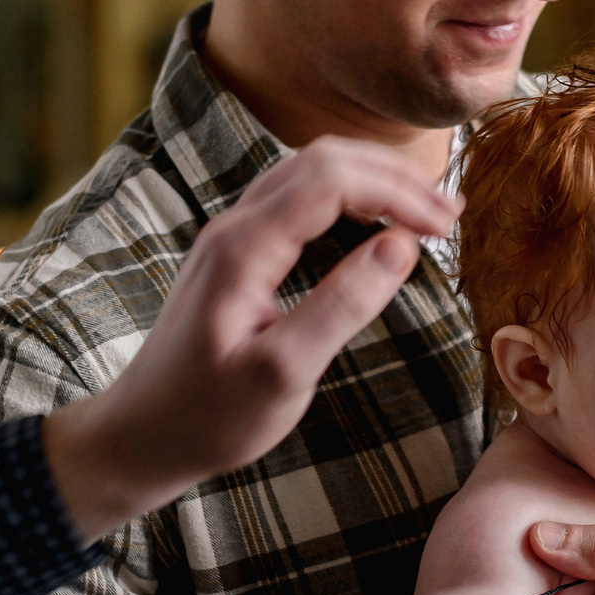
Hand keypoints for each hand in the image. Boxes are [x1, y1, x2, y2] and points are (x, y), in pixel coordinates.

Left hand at [41, 138, 457, 539]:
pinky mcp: (237, 254)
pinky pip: (297, 198)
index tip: (445, 227)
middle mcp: (234, 227)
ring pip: (308, 171)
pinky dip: (347, 197)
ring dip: (371, 180)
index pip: (331, 179)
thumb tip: (401, 247)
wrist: (144, 435)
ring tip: (426, 211)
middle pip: (322, 159)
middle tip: (450, 212)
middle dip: (392, 176)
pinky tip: (376, 225)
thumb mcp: (283, 374)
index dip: (397, 191)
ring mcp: (232, 236)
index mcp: (244, 248)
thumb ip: (342, 307)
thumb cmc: (209, 417)